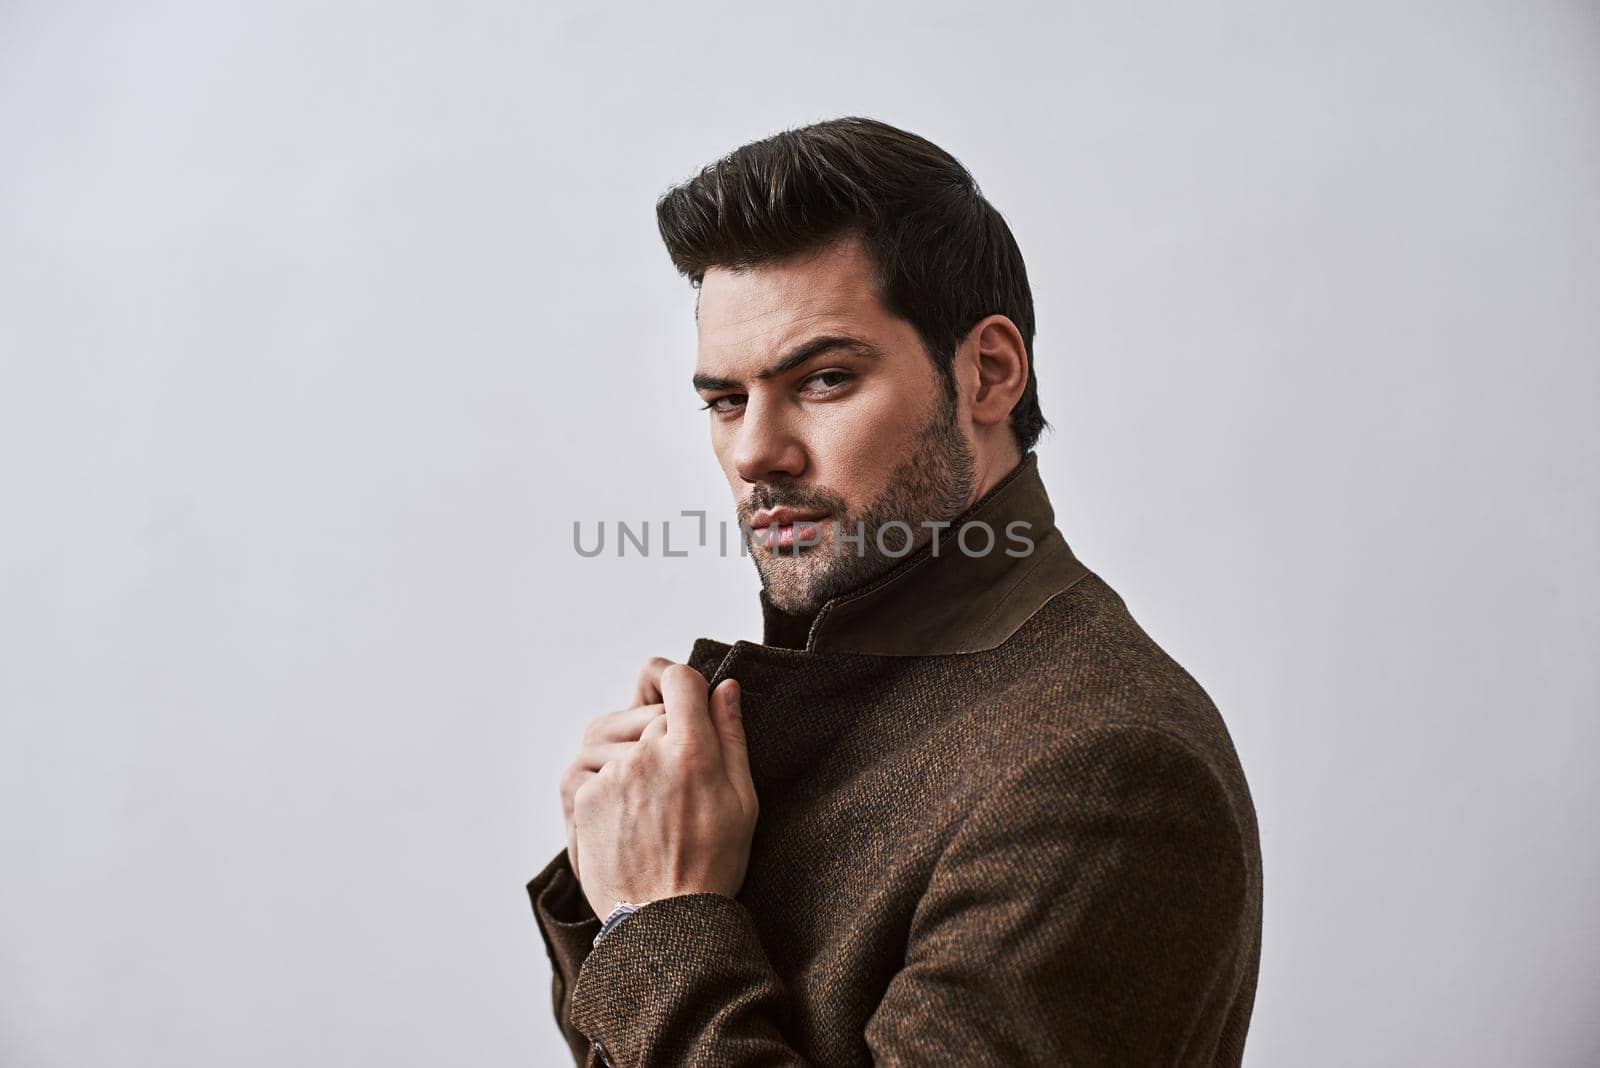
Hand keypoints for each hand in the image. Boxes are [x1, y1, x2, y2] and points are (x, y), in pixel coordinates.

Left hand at [571, 664, 757, 919]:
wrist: (664, 921)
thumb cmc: (712, 864)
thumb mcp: (743, 800)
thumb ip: (731, 737)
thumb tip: (725, 688)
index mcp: (692, 750)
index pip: (678, 679)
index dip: (678, 678)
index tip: (681, 691)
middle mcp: (646, 754)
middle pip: (650, 713)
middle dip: (663, 732)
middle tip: (677, 773)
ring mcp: (611, 775)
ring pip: (617, 738)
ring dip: (631, 756)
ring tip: (650, 799)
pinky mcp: (582, 797)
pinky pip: (593, 768)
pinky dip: (608, 783)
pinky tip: (628, 816)